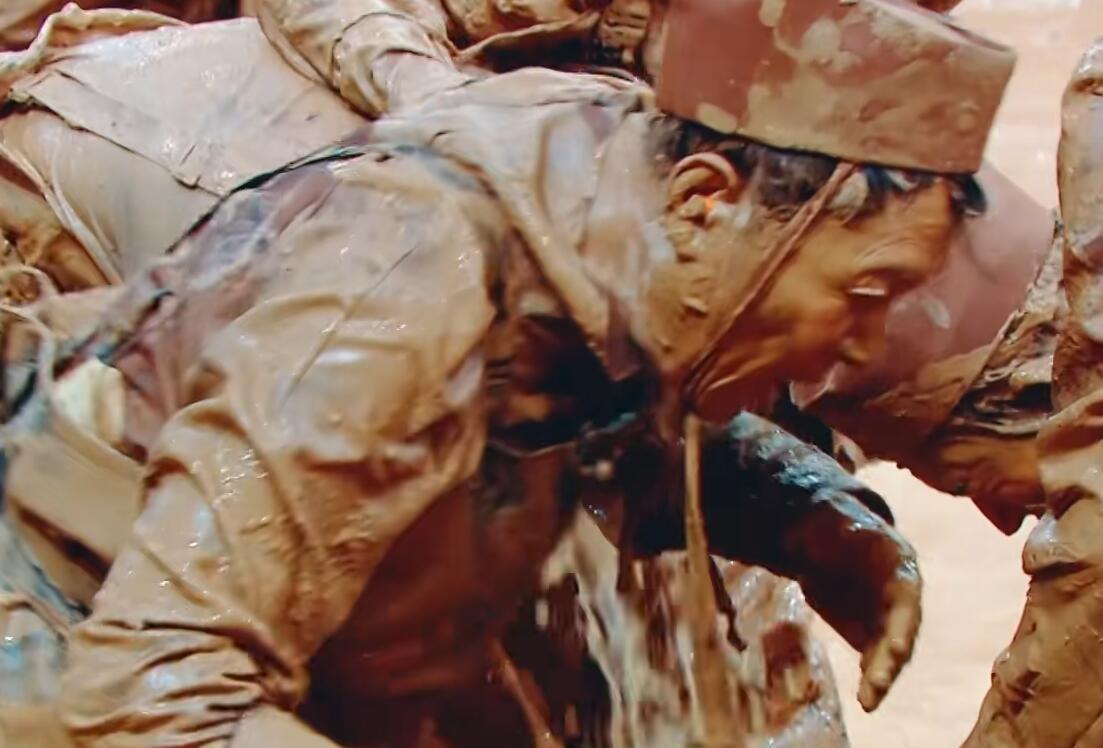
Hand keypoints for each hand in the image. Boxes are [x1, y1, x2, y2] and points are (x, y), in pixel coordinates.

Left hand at [785, 489, 921, 711]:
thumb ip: (841, 530)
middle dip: (891, 659)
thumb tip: (840, 530)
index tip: (896, 648)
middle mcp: (901, 596)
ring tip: (869, 701)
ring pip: (892, 651)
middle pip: (901, 631)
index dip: (903, 624)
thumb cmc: (832, 526)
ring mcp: (888, 616)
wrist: (819, 540)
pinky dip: (872, 677)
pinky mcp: (872, 633)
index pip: (906, 597)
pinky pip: (875, 658)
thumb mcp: (835, 520)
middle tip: (877, 683)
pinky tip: (866, 695)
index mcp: (900, 565)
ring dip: (883, 676)